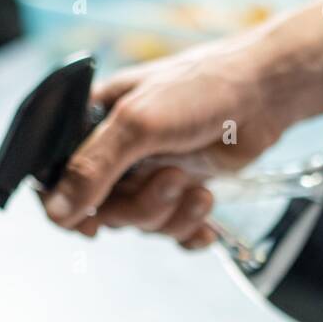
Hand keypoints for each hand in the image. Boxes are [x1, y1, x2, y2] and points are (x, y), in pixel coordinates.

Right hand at [43, 31, 289, 247]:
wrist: (266, 92)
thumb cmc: (199, 89)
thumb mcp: (137, 123)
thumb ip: (92, 169)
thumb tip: (56, 212)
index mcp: (95, 126)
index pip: (58, 178)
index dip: (68, 208)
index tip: (89, 225)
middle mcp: (119, 153)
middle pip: (105, 210)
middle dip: (142, 206)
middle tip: (173, 178)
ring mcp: (151, 174)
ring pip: (141, 223)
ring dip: (172, 214)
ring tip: (199, 188)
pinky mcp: (183, 191)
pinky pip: (172, 232)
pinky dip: (190, 231)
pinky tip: (207, 221)